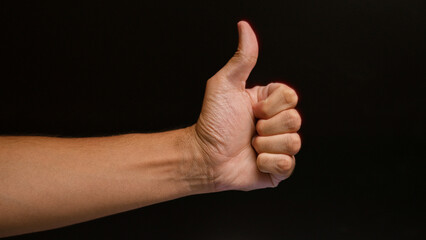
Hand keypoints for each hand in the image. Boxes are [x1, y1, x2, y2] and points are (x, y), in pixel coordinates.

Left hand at [193, 21, 301, 190]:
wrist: (205, 157)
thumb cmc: (213, 122)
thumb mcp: (225, 84)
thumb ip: (243, 58)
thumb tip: (244, 27)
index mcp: (270, 103)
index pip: (291, 97)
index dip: (271, 105)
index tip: (252, 109)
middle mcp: (277, 123)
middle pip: (295, 120)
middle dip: (266, 127)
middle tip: (249, 129)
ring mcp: (279, 146)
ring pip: (294, 142)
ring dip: (265, 145)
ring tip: (250, 145)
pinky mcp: (278, 168)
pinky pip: (288, 164)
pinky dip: (268, 163)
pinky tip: (255, 160)